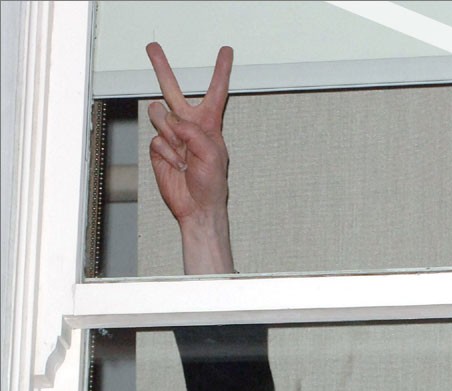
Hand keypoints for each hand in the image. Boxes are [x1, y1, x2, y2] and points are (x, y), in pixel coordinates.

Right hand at [146, 42, 234, 271]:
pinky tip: (176, 165)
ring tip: (182, 153)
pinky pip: (156, 140)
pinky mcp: (158, 148)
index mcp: (209, 124)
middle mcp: (189, 126)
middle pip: (173, 90)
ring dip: (170, 133)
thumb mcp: (212, 154)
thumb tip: (172, 120)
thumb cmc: (211, 184)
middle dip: (162, 68)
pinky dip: (167, 154)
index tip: (226, 52)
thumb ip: (194, 132)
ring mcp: (172, 136)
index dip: (221, 71)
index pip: (215, 92)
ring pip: (159, 114)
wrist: (197, 207)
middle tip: (152, 49)